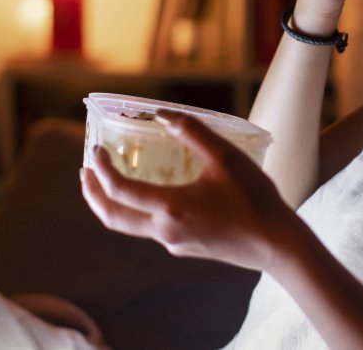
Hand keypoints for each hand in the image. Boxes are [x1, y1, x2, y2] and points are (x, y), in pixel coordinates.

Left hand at [80, 109, 302, 270]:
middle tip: (85, 171)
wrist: (277, 244)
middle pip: (113, 217)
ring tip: (109, 180)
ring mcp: (174, 242)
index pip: (119, 191)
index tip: (96, 150)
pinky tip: (152, 194)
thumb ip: (193, 133)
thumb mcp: (226, 157)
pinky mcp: (186, 247)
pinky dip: (138, 209)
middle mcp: (165, 230)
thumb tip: (164, 116)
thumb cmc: (254, 199)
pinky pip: (152, 228)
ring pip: (130, 225)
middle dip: (93, 195)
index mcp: (170, 208)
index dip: (102, 169)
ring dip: (113, 203)